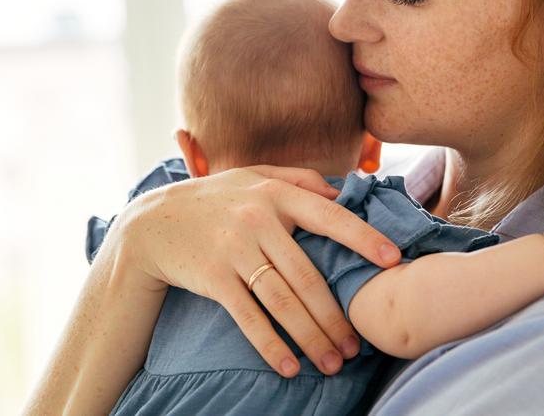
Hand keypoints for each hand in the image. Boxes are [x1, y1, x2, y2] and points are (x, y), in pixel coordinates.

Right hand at [111, 164, 402, 377]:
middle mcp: (256, 219)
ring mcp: (233, 248)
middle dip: (336, 317)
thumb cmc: (214, 200)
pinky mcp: (213, 277)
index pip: (329, 216)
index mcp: (274, 193)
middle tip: (358, 347)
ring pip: (282, 301)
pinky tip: (289, 366)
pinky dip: (271, 344)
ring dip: (311, 337)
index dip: (363, 239)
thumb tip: (345, 190)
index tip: (393, 261)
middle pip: (307, 276)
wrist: (151, 223)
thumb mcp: (252, 176)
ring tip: (333, 362)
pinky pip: (248, 316)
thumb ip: (298, 178)